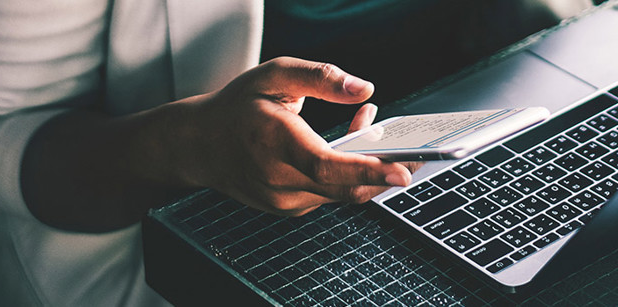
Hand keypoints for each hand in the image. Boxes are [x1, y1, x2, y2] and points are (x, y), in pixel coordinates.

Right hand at [180, 57, 413, 215]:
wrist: (199, 146)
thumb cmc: (237, 107)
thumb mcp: (274, 75)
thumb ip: (320, 78)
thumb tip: (364, 89)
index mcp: (273, 142)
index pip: (326, 165)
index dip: (367, 170)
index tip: (401, 172)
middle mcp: (278, 179)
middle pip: (345, 187)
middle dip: (386, 174)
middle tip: (419, 156)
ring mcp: (284, 200)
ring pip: (342, 193)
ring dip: (368, 169)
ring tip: (381, 136)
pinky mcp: (291, 208)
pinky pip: (331, 194)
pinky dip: (349, 175)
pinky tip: (354, 148)